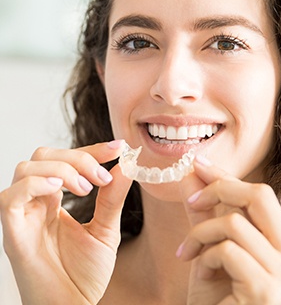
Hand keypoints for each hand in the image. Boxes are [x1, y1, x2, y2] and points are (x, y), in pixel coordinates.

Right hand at [0, 141, 131, 304]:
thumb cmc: (84, 274)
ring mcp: (23, 216)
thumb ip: (112, 198)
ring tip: (86, 189)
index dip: (91, 149)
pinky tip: (61, 191)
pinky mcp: (12, 233)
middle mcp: (36, 204)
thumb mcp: (106, 230)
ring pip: (27, 168)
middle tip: (101, 177)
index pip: (66, 159)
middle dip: (78, 157)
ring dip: (62, 169)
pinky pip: (11, 196)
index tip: (118, 147)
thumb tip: (126, 165)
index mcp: (55, 201)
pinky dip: (36, 184)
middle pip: (44, 156)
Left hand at [179, 156, 280, 304]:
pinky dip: (205, 256)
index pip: (260, 194)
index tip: (198, 165)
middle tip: (193, 202)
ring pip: (235, 222)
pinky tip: (200, 275)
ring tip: (189, 253)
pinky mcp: (267, 289)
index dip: (227, 177)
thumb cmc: (217, 296)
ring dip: (202, 233)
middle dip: (220, 189)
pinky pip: (227, 250)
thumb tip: (192, 173)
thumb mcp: (211, 246)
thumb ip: (205, 211)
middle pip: (260, 195)